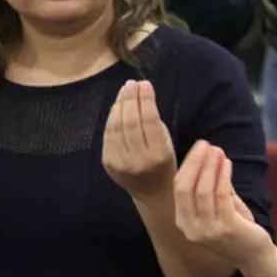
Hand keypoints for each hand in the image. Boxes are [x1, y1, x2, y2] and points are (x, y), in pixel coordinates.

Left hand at [102, 80, 176, 200]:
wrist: (152, 192)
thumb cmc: (165, 163)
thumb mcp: (168, 144)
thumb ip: (154, 123)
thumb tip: (139, 96)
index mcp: (158, 155)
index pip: (150, 121)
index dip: (146, 100)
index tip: (146, 84)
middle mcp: (138, 160)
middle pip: (130, 122)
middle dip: (131, 99)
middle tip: (133, 83)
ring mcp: (120, 163)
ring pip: (117, 127)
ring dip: (120, 104)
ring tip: (126, 89)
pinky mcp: (108, 164)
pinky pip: (108, 135)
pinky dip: (112, 117)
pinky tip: (118, 106)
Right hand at [174, 140, 272, 268]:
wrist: (254, 256)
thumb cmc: (236, 230)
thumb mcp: (220, 206)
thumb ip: (213, 186)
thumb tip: (210, 158)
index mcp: (184, 221)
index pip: (178, 188)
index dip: (187, 165)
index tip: (198, 146)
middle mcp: (191, 227)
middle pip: (185, 188)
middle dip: (195, 162)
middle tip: (206, 144)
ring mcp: (207, 230)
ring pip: (203, 190)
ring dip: (210, 166)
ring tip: (218, 150)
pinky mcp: (226, 228)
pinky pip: (221, 196)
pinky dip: (223, 177)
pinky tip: (227, 164)